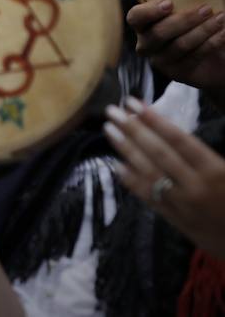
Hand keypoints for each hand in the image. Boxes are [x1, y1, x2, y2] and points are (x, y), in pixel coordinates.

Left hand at [105, 97, 224, 258]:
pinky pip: (149, 197)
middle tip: (111, 111)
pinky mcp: (174, 220)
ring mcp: (183, 204)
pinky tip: (117, 165)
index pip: (178, 140)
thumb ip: (206, 154)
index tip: (133, 102)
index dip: (154, 120)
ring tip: (109, 130)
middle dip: (133, 130)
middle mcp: (196, 185)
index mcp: (215, 170)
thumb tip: (175, 133)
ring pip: (149, 173)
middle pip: (158, 153)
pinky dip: (132, 181)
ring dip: (126, 150)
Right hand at [126, 0, 224, 90]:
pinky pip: (194, 57)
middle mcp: (146, 44)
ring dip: (203, 30)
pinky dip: (211, 43)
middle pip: (158, 33)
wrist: (212, 57)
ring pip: (179, 45)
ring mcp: (160, 61)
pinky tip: (223, 33)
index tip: (169, 3)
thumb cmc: (196, 25)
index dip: (149, 11)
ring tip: (221, 18)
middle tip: (206, 9)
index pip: (135, 17)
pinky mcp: (177, 74)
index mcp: (143, 24)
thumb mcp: (187, 8)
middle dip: (184, 20)